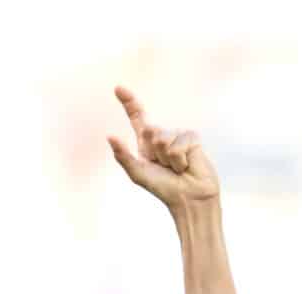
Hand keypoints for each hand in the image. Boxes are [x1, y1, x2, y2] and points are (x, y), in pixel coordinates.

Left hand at [107, 85, 218, 209]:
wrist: (188, 198)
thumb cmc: (163, 188)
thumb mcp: (138, 173)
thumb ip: (123, 155)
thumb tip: (110, 135)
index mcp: (146, 142)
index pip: (137, 117)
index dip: (129, 102)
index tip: (118, 88)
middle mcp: (162, 135)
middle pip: (149, 130)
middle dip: (154, 152)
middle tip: (164, 167)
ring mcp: (177, 134)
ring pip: (163, 138)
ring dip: (167, 159)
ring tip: (176, 168)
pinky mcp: (192, 137)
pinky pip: (178, 144)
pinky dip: (179, 160)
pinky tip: (186, 166)